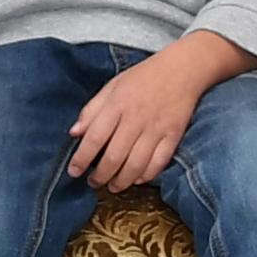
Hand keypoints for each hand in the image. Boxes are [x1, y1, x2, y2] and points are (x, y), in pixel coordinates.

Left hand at [67, 34, 256, 191]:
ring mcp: (156, 129)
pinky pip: (158, 163)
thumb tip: (74, 133)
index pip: (94, 138)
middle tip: (93, 182)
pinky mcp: (173, 136)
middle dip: (100, 176)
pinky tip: (137, 179)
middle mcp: (136, 119)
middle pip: (114, 157)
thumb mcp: (112, 86)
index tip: (74, 171)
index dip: (81, 158)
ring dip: (121, 181)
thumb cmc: (144, 76)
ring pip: (136, 165)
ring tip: (113, 186)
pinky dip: (146, 176)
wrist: (182, 69)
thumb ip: (92, 109)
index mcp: (117, 105)